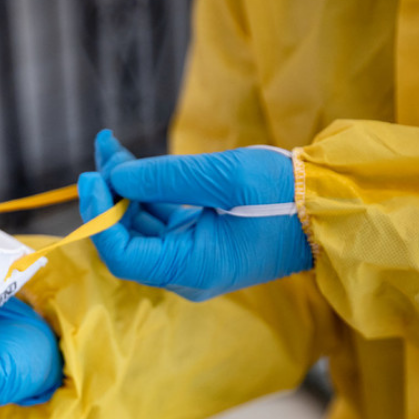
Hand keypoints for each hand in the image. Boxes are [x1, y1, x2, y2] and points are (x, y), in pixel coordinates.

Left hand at [78, 130, 311, 300]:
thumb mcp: (223, 177)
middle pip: (127, 238)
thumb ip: (165, 177)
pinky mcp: (197, 241)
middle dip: (109, 194)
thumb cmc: (284, 194)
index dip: (99, 218)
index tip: (91, 177)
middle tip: (103, 149)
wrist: (327, 207)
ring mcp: (190, 258)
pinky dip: (146, 192)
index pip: (123, 256)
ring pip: (141, 225)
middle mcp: (184, 272)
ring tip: (111, 146)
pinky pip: (160, 219)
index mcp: (191, 268)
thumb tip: (115, 175)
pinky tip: (133, 163)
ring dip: (124, 187)